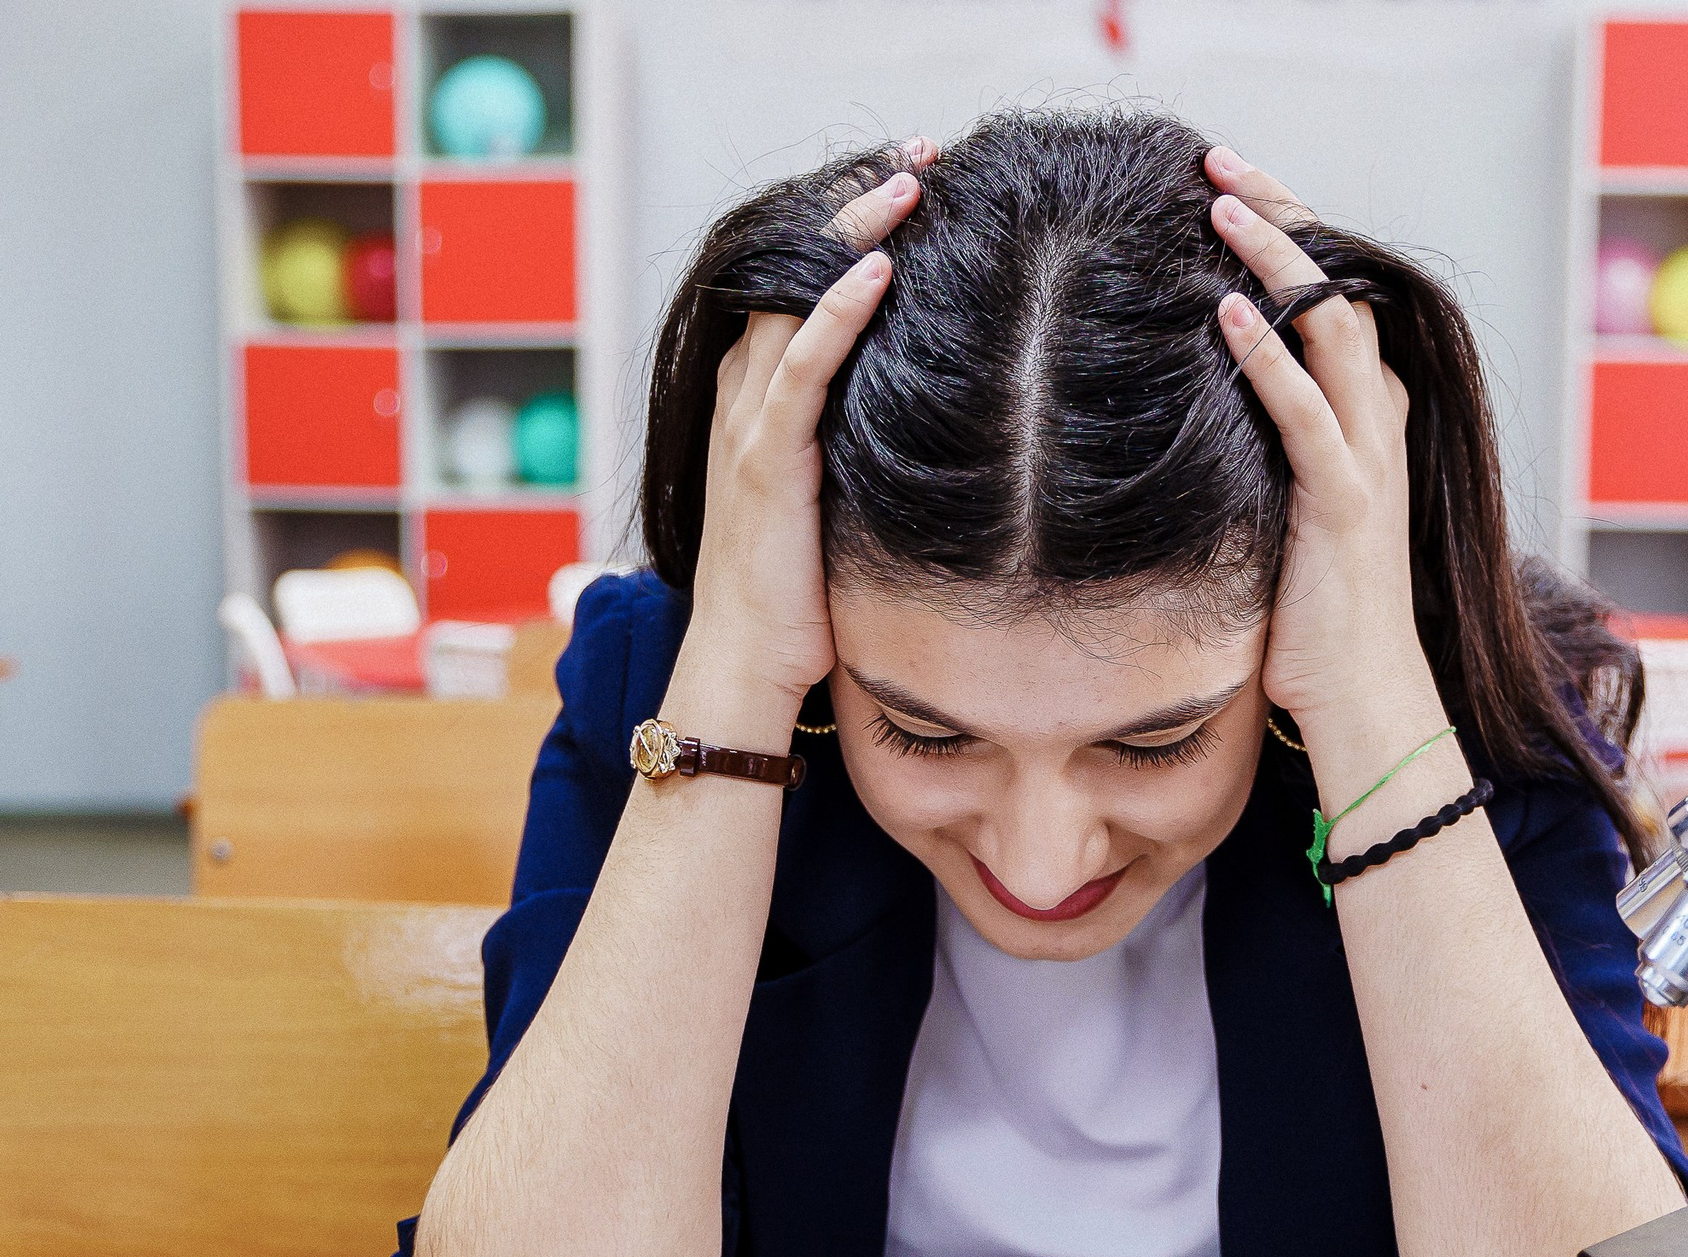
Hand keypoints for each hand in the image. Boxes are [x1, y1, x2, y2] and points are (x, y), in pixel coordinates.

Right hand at [669, 141, 936, 722]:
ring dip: (852, 232)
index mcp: (757, 402)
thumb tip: (943, 421)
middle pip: (791, 267)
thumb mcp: (836, 504)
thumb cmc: (797, 601)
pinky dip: (836, 310)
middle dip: (854, 204)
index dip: (846, 227)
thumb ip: (865, 450)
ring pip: (792, 296)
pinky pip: (802, 367)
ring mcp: (750, 426)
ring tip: (911, 180)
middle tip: (920, 155)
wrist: (744, 670)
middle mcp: (743, 398)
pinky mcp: (767, 463)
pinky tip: (880, 268)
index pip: (796, 283)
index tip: (912, 182)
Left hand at [1204, 148, 1432, 733]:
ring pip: (1333, 327)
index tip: (1226, 180)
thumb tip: (1180, 398)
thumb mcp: (1282, 510)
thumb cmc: (1314, 615)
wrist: (1363, 700)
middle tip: (1216, 162)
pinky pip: (1308, 412)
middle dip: (1281, 214)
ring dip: (1278, 258)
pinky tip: (1230, 309)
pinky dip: (1271, 355)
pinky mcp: (1345, 504)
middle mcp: (1379, 422)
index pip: (1334, 292)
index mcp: (1368, 415)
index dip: (1288, 228)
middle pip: (1339, 284)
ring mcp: (1368, 459)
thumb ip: (1255, 447)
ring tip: (1221, 205)